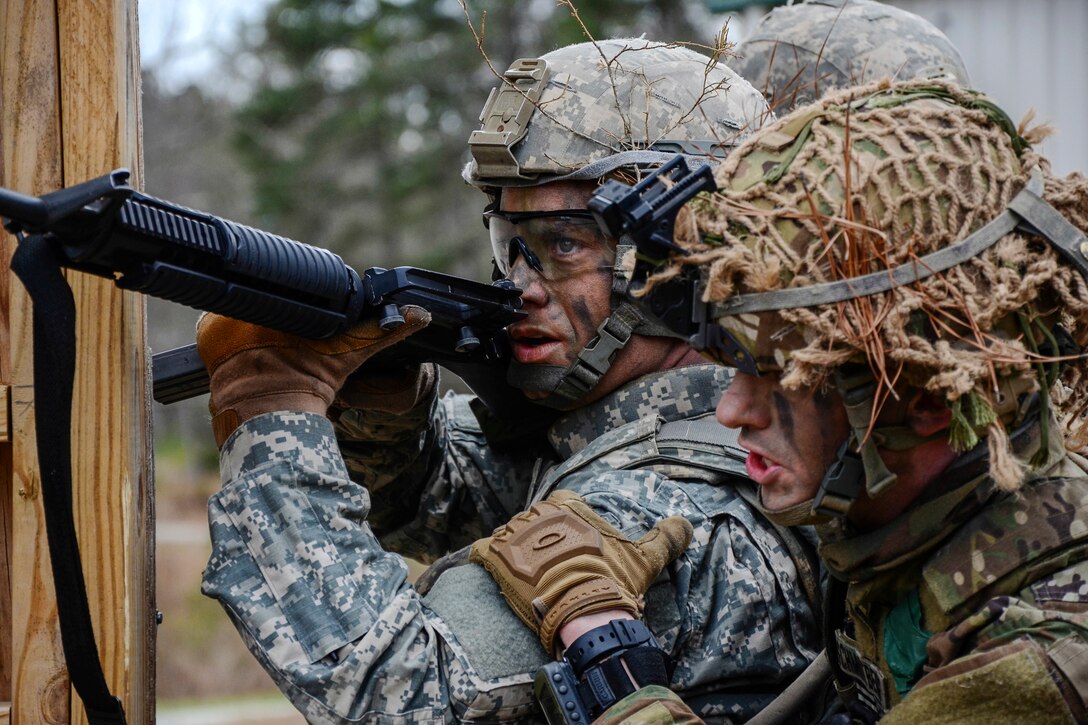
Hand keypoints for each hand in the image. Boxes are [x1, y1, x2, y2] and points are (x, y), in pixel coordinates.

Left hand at [196, 307, 429, 445]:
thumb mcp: (349, 351)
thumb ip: (382, 330)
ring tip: (263, 342)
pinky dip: (226, 336)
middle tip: (282, 331)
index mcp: (280, 301)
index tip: (298, 314)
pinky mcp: (206, 336)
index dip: (292, 296)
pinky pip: (216, 327)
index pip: (283, 284)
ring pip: (236, 309)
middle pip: (258, 294)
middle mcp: (246, 302)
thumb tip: (421, 314)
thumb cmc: (310, 384)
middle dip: (268, 309)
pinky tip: (243, 349)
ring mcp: (219, 320)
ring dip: (246, 321)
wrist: (273, 419)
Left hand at [469, 490, 691, 654]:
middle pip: (536, 521)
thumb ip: (665, 538)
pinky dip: (487, 562)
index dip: (570, 528)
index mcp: (569, 505)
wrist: (578, 613)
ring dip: (515, 553)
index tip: (576, 550)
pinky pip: (482, 552)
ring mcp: (512, 532)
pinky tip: (496, 577)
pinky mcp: (491, 555)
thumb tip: (687, 524)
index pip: (565, 505)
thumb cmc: (611, 582)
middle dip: (540, 541)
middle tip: (552, 569)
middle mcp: (537, 512)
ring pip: (510, 536)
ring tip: (527, 579)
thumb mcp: (644, 559)